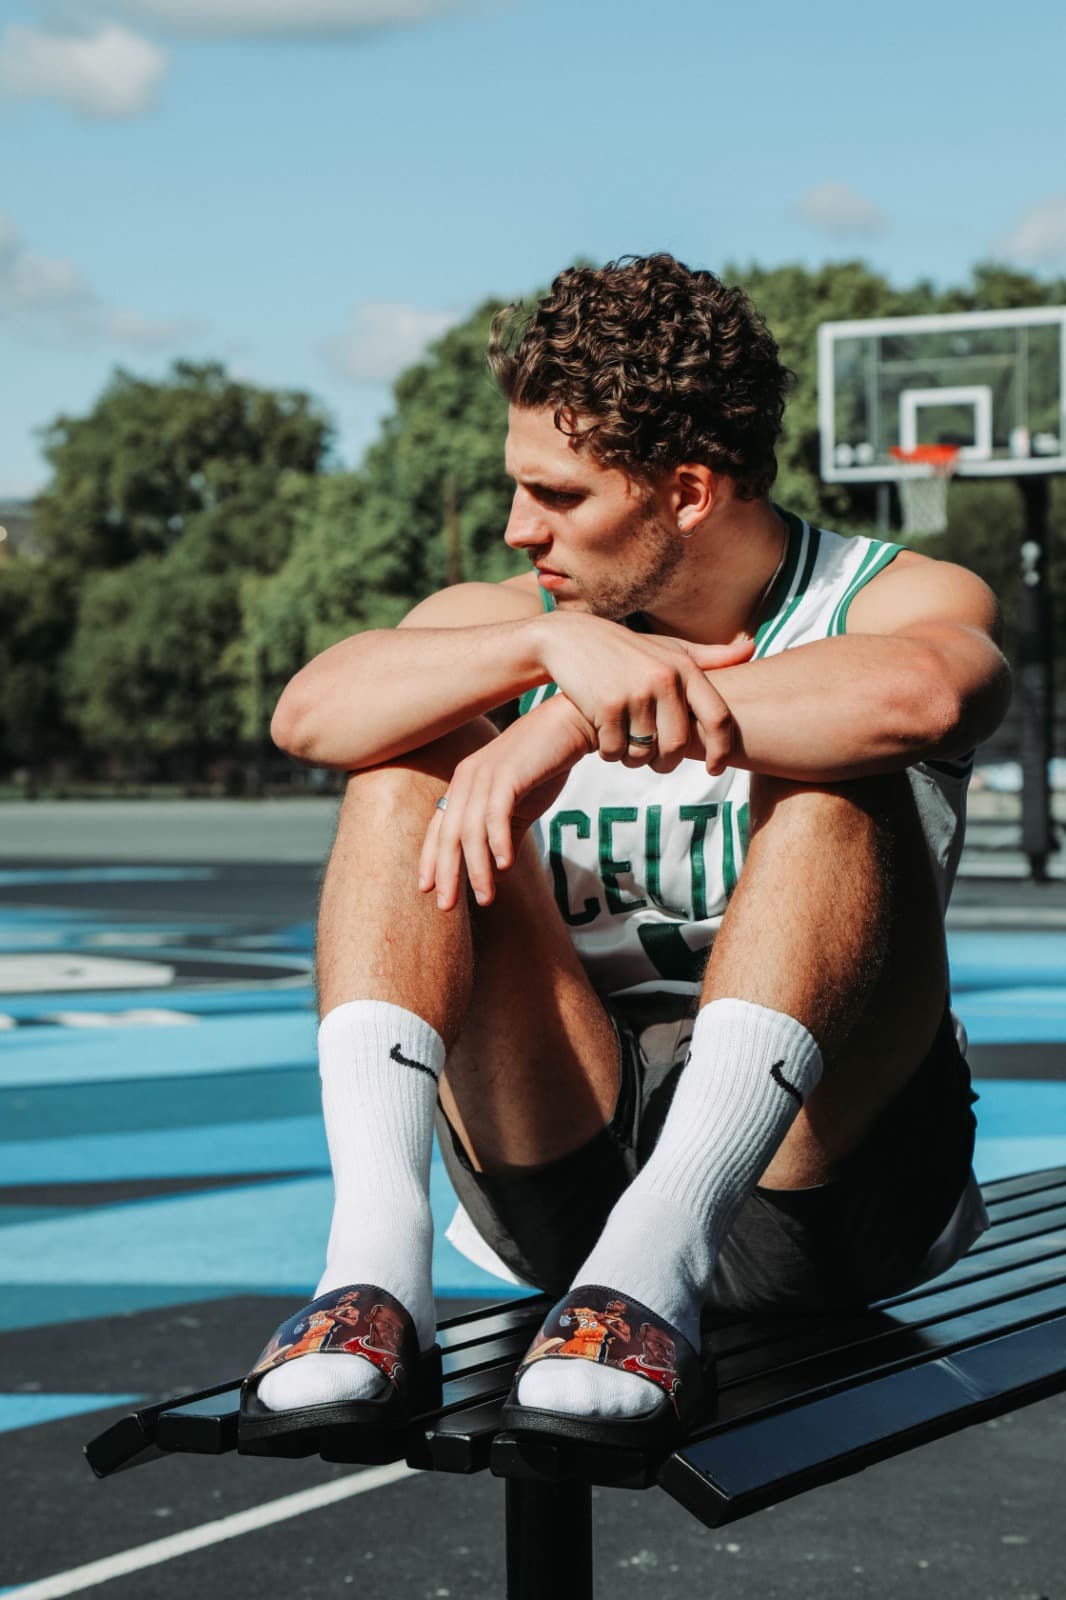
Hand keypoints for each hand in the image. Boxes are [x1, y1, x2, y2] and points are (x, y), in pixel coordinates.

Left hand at [419, 694, 594, 909]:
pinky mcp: (507, 774)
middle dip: (445, 873)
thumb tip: (497, 872)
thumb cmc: (544, 765)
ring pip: (470, 830)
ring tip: (486, 898)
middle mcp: (466, 779)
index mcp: (464, 785)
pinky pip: (495, 814)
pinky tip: (506, 866)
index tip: (428, 890)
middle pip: (447, 834)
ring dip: (477, 868)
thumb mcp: (519, 805)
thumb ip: (505, 836)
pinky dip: (498, 842)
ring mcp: (484, 775)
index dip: (431, 859)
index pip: (439, 827)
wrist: (571, 725)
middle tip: (446, 906)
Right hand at [535, 612, 752, 771]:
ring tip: (624, 741)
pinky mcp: (606, 706)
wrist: (568, 639)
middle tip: (653, 760)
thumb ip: (709, 657)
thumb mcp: (669, 648)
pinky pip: (615, 751)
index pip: (718, 719)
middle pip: (677, 746)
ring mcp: (635, 692)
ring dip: (632, 758)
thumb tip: (752, 647)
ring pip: (644, 753)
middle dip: (665, 763)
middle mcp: (664, 679)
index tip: (715, 769)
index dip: (722, 750)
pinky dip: (609, 752)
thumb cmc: (625, 649)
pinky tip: (603, 734)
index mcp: (684, 668)